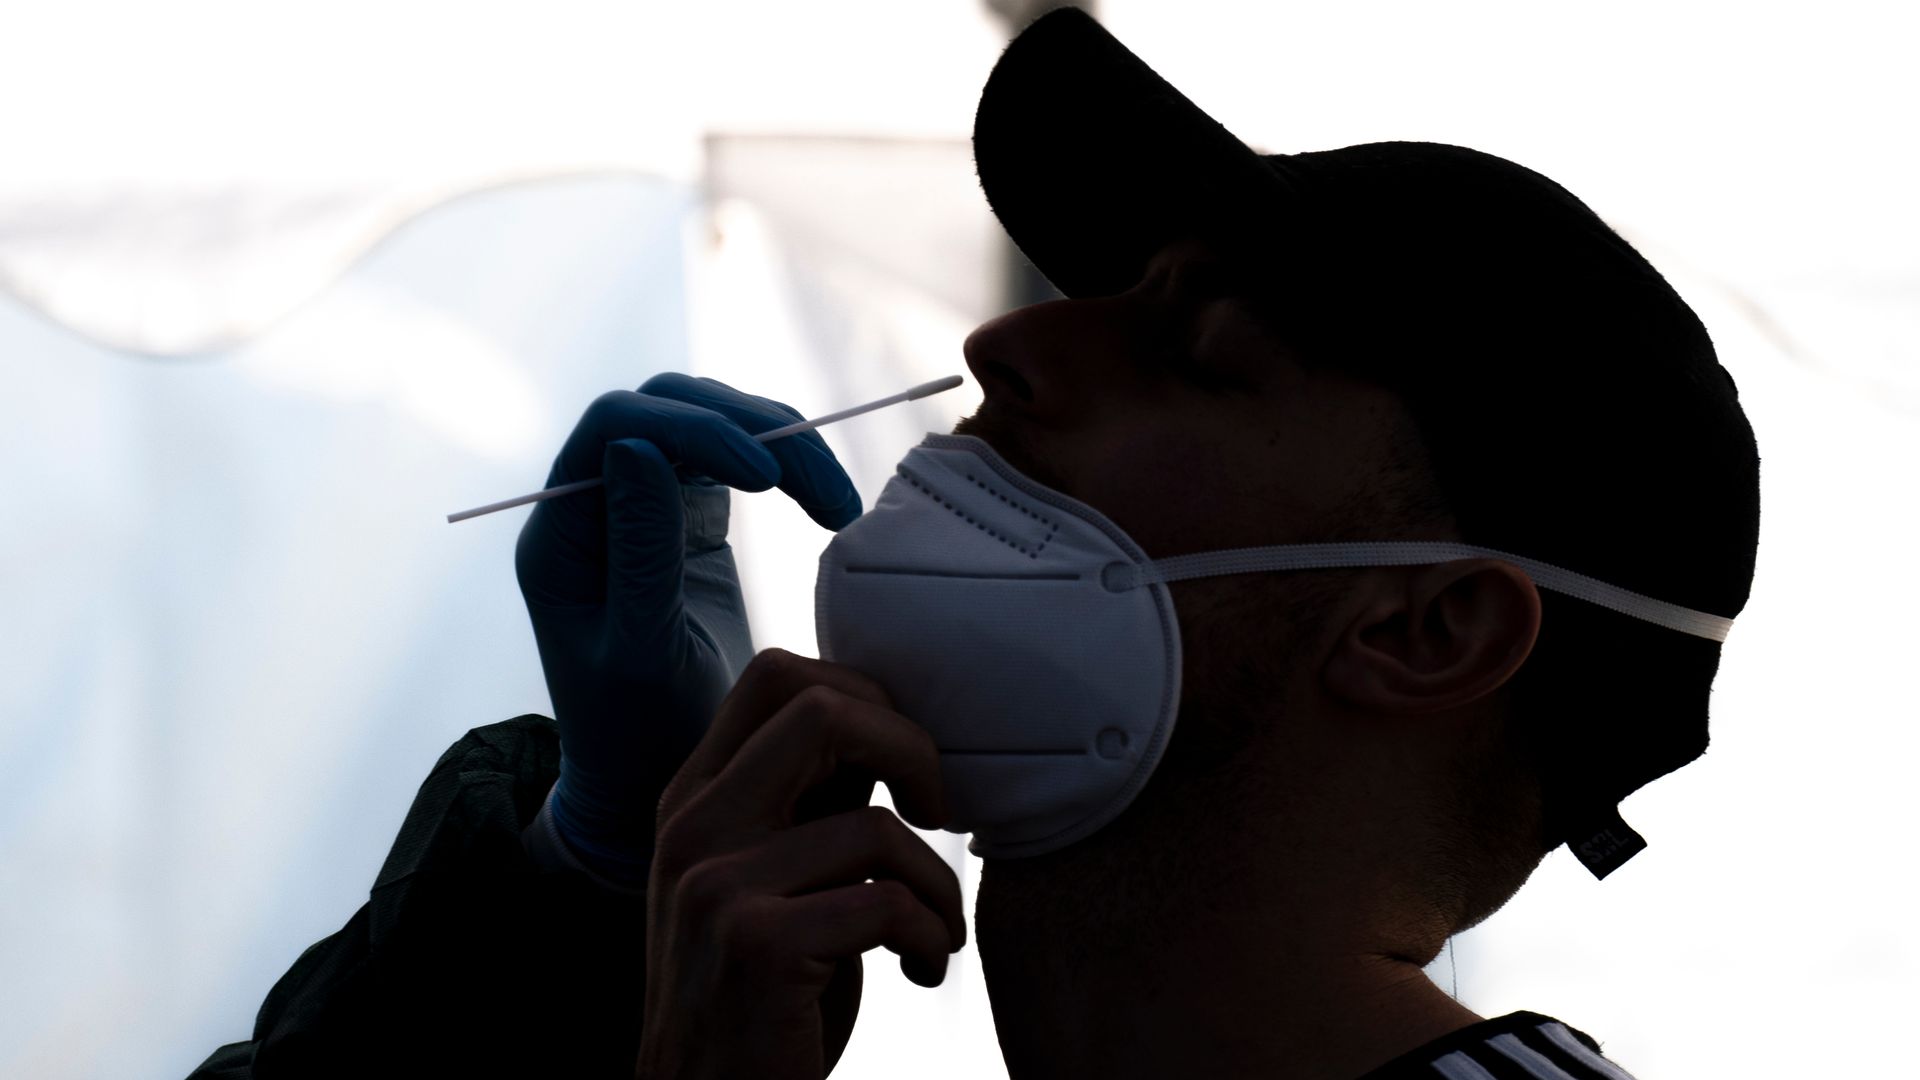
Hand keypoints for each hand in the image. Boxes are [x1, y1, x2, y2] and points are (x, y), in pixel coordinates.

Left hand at [516, 374, 862, 883]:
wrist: (652, 779)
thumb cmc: (634, 734)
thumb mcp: (640, 656)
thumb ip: (639, 555)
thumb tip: (637, 445)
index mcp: (562, 532)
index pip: (616, 427)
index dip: (693, 429)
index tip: (766, 477)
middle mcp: (597, 503)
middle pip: (669, 407)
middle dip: (750, 427)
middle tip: (822, 490)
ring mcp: (646, 506)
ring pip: (710, 423)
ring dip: (780, 444)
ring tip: (839, 506)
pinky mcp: (691, 519)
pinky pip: (737, 460)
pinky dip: (787, 469)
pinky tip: (826, 507)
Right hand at [636, 648, 965, 1079]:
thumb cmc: (759, 995)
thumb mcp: (766, 879)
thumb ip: (805, 803)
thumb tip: (885, 724)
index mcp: (696, 800)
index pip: (777, 676)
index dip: (865, 697)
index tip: (903, 764)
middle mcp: (694, 829)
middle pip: (821, 709)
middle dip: (911, 747)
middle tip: (938, 809)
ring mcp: (716, 887)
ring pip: (877, 827)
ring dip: (938, 884)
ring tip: (935, 930)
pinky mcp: (756, 947)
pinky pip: (888, 904)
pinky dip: (931, 936)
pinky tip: (922, 970)